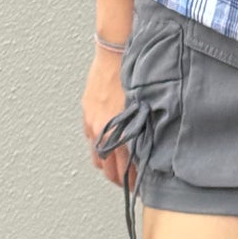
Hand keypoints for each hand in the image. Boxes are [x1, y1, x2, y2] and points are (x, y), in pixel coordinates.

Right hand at [82, 44, 132, 189]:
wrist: (114, 52)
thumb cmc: (133, 76)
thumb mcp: (144, 107)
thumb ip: (143, 131)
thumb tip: (150, 149)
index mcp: (118, 132)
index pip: (123, 170)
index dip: (132, 181)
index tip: (139, 186)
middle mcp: (102, 131)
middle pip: (107, 168)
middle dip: (118, 178)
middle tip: (130, 182)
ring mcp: (92, 121)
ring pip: (96, 156)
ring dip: (107, 164)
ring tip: (118, 166)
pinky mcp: (87, 111)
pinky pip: (90, 137)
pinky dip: (99, 145)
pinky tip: (108, 143)